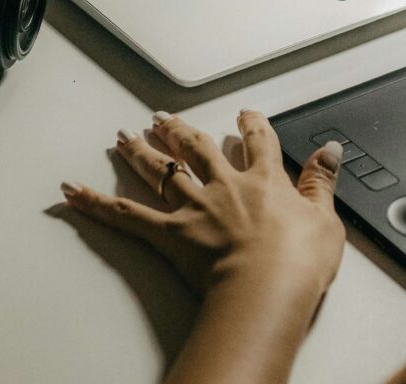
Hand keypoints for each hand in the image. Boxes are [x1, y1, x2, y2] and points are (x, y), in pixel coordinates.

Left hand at [61, 110, 344, 300]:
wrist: (266, 288)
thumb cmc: (297, 262)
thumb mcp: (326, 219)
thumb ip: (323, 182)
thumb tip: (331, 151)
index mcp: (263, 180)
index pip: (257, 141)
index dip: (251, 125)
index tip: (244, 116)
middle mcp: (223, 185)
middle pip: (195, 148)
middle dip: (179, 130)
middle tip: (163, 117)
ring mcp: (193, 207)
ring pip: (161, 170)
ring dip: (141, 151)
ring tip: (126, 136)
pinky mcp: (169, 234)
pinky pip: (127, 216)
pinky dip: (96, 203)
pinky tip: (75, 192)